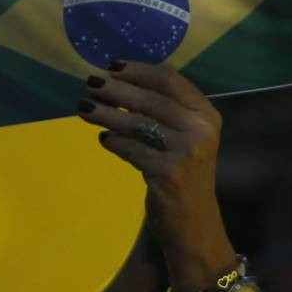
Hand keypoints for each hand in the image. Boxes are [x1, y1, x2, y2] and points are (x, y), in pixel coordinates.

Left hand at [80, 61, 234, 291]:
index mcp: (208, 115)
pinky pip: (132, 150)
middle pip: (152, 99)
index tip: (112, 66)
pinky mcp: (168, 173)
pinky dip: (114, 143)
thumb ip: (163, 114)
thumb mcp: (185, 140)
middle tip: (89, 83)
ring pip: (138, 123)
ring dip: (107, 114)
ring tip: (84, 108)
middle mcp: (201, 130)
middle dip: (117, 89)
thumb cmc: (186, 176)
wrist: (195, 224)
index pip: (171, 81)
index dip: (139, 70)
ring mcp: (187, 152)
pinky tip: (103, 139)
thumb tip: (117, 85)